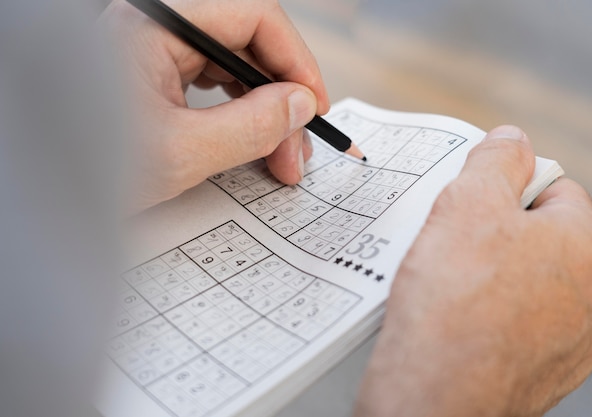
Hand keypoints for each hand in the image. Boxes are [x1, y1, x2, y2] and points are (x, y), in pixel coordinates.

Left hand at [100, 0, 328, 211]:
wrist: (33, 186)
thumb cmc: (83, 167)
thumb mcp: (178, 152)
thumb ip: (249, 126)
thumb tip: (298, 105)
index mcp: (156, 24)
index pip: (254, 17)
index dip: (296, 61)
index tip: (314, 106)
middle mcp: (156, 27)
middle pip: (247, 44)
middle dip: (281, 98)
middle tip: (295, 152)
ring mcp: (153, 49)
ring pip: (233, 65)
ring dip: (264, 109)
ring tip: (277, 155)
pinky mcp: (153, 73)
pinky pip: (212, 82)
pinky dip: (238, 112)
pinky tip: (248, 140)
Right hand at [354, 126, 591, 416]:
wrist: (436, 392)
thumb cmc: (453, 300)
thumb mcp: (469, 201)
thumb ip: (496, 161)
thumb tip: (514, 140)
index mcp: (584, 245)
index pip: (555, 191)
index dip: (510, 187)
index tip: (476, 200)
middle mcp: (591, 297)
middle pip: (543, 241)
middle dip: (501, 235)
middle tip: (454, 242)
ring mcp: (571, 343)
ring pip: (531, 288)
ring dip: (497, 278)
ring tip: (451, 285)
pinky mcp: (544, 375)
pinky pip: (520, 329)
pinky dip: (495, 320)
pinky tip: (460, 322)